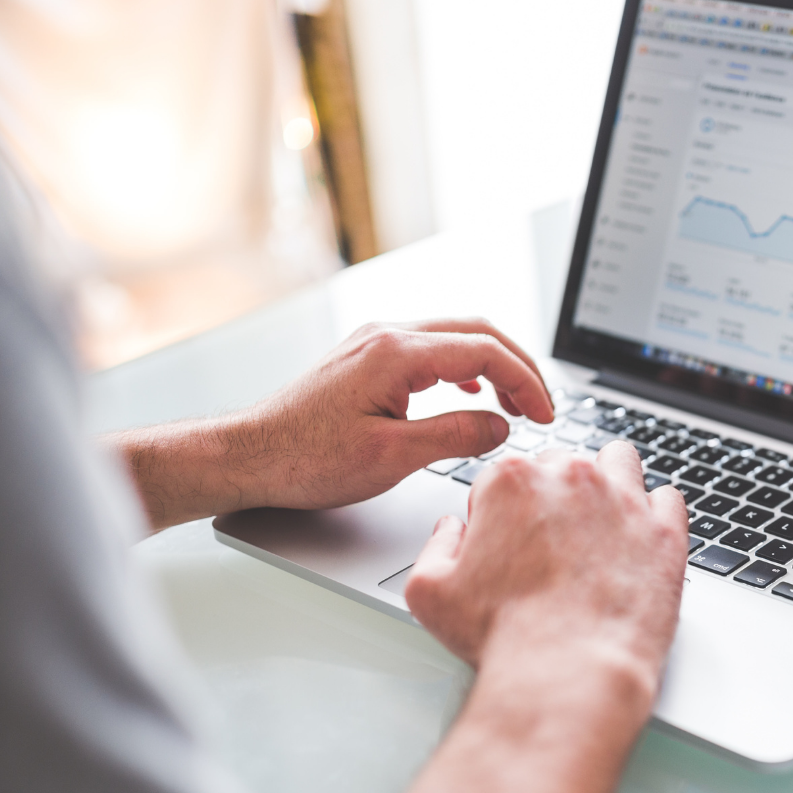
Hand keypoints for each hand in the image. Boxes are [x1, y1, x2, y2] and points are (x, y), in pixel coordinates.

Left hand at [112, 318, 553, 527]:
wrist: (247, 456)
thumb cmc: (304, 460)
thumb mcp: (391, 458)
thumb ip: (455, 436)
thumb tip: (500, 426)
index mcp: (396, 353)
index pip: (486, 351)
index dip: (526, 382)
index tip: (546, 415)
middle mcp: (386, 336)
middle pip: (477, 332)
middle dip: (519, 368)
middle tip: (542, 407)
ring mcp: (374, 342)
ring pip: (456, 336)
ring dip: (493, 366)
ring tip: (515, 403)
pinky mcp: (366, 357)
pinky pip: (431, 348)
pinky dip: (464, 367)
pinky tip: (470, 391)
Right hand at [354, 442, 688, 792]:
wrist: (567, 674)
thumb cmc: (503, 636)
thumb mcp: (430, 592)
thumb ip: (436, 545)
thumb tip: (452, 529)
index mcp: (512, 481)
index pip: (505, 475)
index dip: (501, 511)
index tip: (506, 543)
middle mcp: (571, 478)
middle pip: (561, 466)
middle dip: (554, 496)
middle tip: (551, 544)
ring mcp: (624, 500)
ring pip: (618, 462)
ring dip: (607, 483)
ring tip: (599, 527)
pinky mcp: (665, 530)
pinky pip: (667, 498)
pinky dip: (655, 514)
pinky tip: (639, 540)